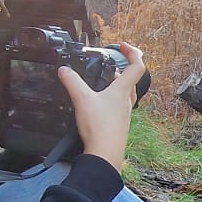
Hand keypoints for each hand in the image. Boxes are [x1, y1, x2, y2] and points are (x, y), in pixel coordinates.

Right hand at [57, 43, 145, 171]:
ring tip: (105, 82)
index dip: (133, 52)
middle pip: (132, 80)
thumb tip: (64, 70)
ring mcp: (124, 115)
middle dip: (124, 68)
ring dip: (118, 85)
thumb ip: (72, 82)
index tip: (123, 46)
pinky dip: (111, 101)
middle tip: (113, 63)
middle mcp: (126, 102)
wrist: (105, 155)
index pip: (137, 66)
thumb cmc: (99, 128)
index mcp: (122, 91)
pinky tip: (99, 106)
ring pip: (126, 95)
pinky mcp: (118, 126)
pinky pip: (118, 108)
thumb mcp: (81, 99)